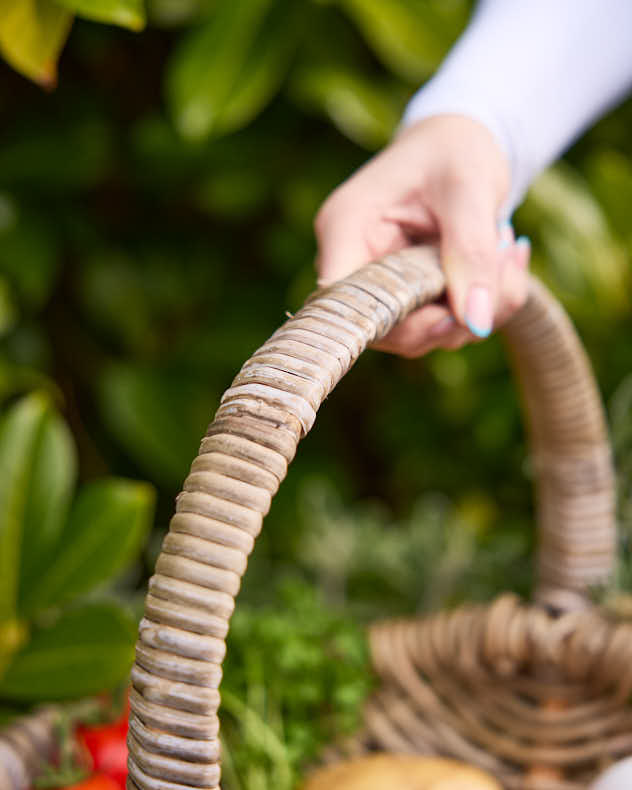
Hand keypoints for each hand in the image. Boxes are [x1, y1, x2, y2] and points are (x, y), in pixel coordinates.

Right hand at [314, 115, 530, 356]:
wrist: (463, 143)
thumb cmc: (456, 150)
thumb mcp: (470, 188)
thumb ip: (472, 252)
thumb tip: (477, 324)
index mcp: (346, 227)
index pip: (345, 304)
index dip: (394, 325)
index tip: (450, 315)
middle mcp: (353, 263)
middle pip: (387, 331)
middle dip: (452, 318)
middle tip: (501, 267)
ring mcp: (381, 286)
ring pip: (423, 335)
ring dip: (478, 309)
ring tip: (506, 250)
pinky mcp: (409, 299)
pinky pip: (445, 326)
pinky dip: (485, 305)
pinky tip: (504, 261)